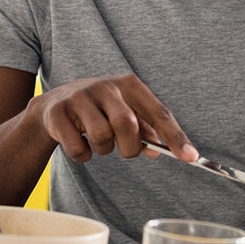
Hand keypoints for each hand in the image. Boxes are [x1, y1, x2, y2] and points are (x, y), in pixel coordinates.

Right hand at [33, 74, 197, 162]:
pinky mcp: (58, 113)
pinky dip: (82, 155)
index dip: (176, 137)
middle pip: (127, 124)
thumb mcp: (125, 111)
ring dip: (103, 149)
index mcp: (129, 85)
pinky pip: (78, 149)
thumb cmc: (100, 109)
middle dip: (129, 147)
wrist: (54, 104)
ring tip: (98, 141)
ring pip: (101, 137)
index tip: (190, 158)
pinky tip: (79, 142)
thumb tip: (159, 150)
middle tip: (124, 149)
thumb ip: (146, 129)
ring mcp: (79, 98)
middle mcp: (105, 86)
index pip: (159, 113)